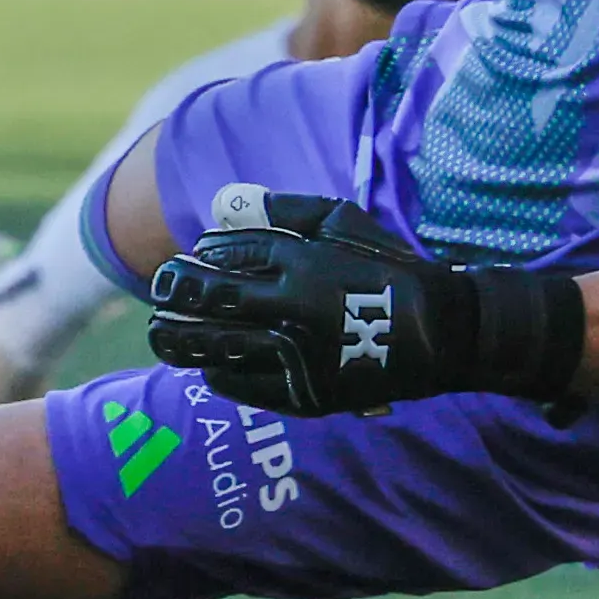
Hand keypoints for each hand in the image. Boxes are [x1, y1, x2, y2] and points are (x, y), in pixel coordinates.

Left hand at [146, 191, 473, 416]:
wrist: (440, 332)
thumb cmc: (386, 267)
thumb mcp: (342, 221)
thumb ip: (283, 210)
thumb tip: (222, 203)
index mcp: (303, 263)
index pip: (232, 257)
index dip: (203, 259)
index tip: (189, 258)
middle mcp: (296, 310)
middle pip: (215, 301)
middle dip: (177, 294)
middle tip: (159, 291)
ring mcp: (301, 357)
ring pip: (222, 348)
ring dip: (181, 340)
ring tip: (158, 334)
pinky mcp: (310, 395)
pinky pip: (250, 388)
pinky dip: (220, 377)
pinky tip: (206, 367)